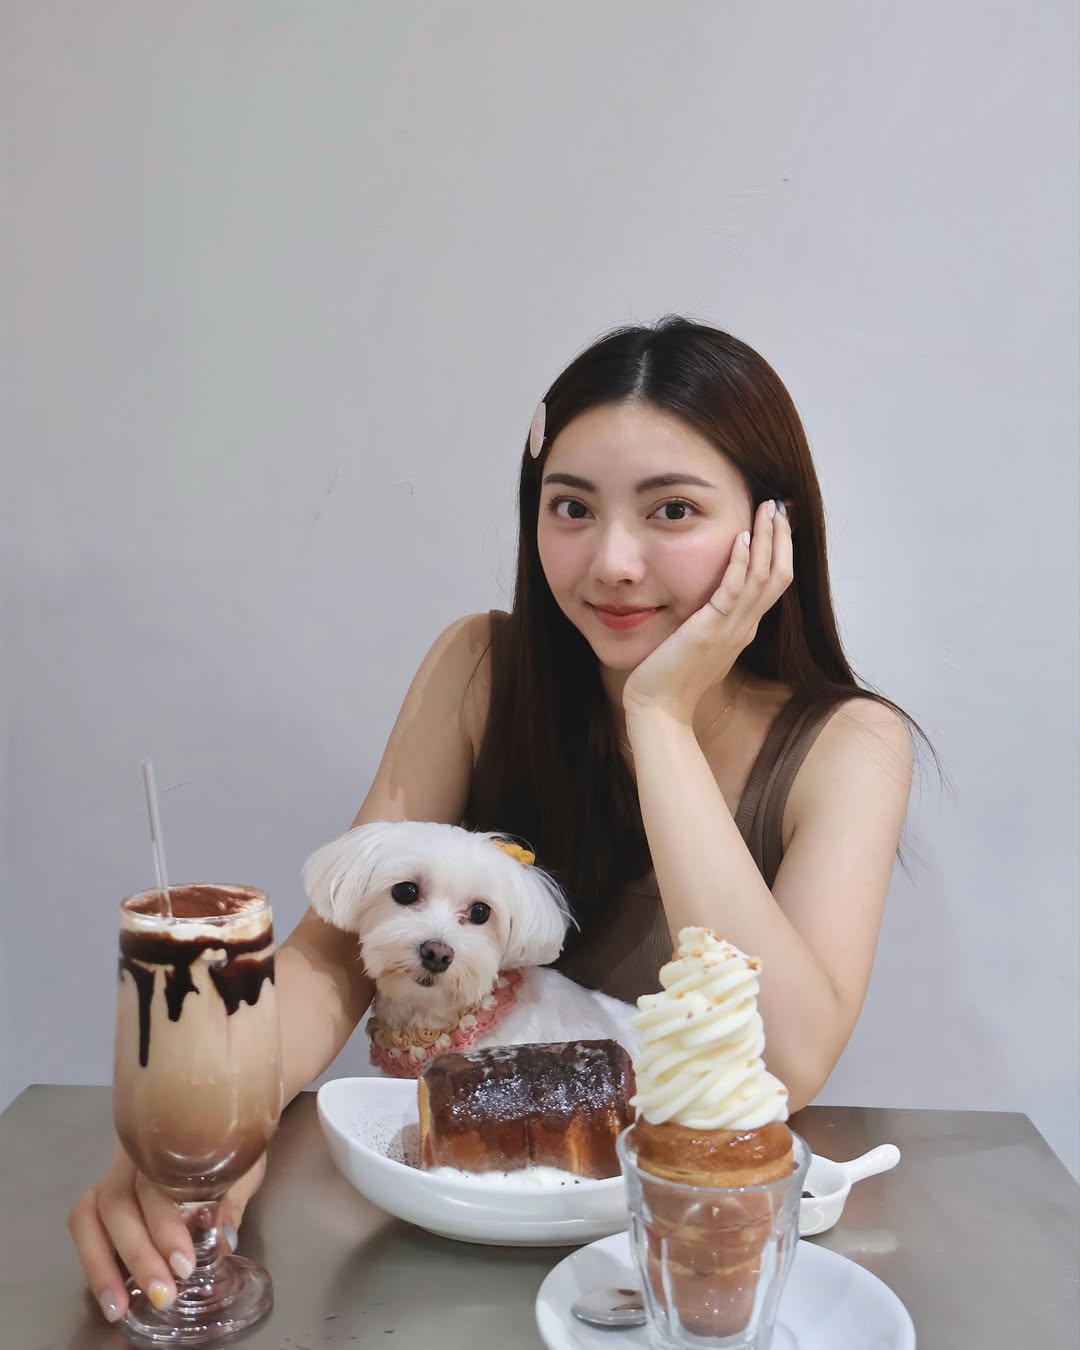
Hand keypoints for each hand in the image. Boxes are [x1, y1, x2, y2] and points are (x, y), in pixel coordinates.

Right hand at [67, 1141, 265, 1324]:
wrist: (213, 1119)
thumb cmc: (227, 1143)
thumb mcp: (240, 1165)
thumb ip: (231, 1199)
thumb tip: (223, 1240)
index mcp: (166, 1139)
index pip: (154, 1180)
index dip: (165, 1225)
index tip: (184, 1264)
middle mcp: (131, 1154)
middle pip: (117, 1202)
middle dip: (138, 1254)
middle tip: (163, 1293)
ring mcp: (112, 1174)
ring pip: (90, 1215)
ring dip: (102, 1266)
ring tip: (119, 1307)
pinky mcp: (102, 1196)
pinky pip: (85, 1225)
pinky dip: (94, 1262)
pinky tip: (112, 1294)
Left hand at [623, 499, 792, 723]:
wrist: (658, 707)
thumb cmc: (669, 678)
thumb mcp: (697, 642)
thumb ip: (707, 620)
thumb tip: (703, 601)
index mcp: (743, 629)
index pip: (772, 583)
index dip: (778, 551)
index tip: (776, 522)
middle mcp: (744, 627)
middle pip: (778, 575)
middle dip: (780, 538)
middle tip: (779, 506)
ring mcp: (731, 629)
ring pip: (763, 578)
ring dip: (768, 541)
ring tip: (768, 510)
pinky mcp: (710, 630)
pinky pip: (733, 591)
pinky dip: (740, 563)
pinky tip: (741, 538)